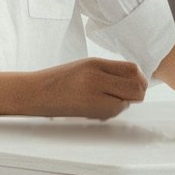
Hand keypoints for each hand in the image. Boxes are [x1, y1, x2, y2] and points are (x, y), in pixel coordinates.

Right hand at [29, 59, 148, 119]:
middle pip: (135, 86)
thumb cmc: (58, 81)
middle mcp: (95, 76)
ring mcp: (92, 94)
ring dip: (125, 103)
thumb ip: (108, 72)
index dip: (140, 78)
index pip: (132, 69)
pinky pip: (113, 112)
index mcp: (94, 63)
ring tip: (110, 101)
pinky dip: (113, 111)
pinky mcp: (88, 110)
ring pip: (127, 102)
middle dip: (138, 93)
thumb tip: (133, 82)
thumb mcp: (84, 67)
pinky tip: (100, 108)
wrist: (34, 93)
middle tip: (130, 96)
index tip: (137, 83)